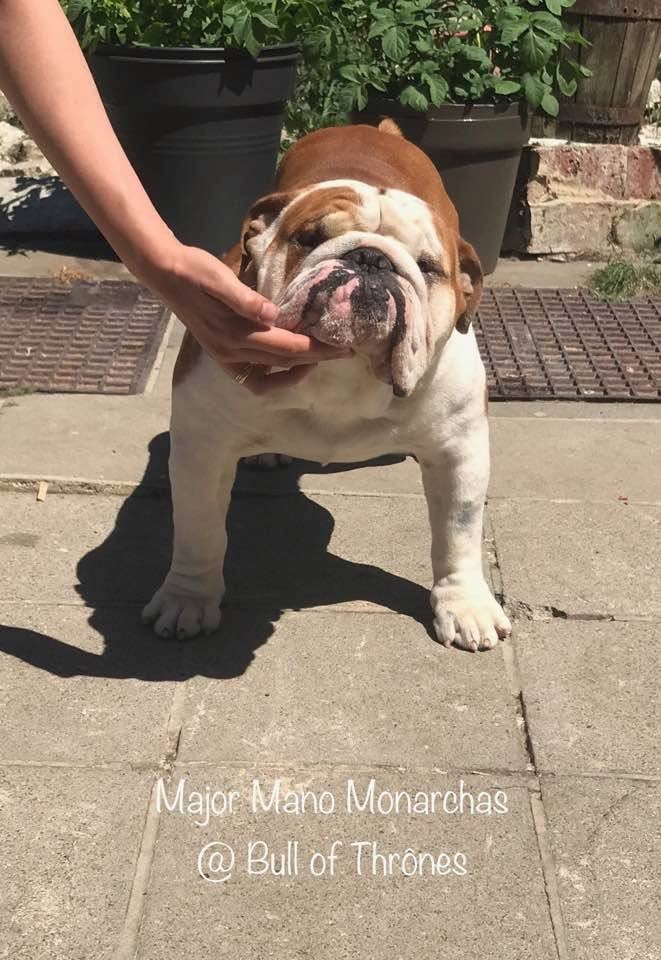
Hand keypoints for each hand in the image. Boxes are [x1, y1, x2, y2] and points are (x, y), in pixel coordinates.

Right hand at [138, 241, 348, 393]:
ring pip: (269, 377)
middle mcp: (231, 353)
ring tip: (319, 357)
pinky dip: (275, 374)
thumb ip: (244, 299)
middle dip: (316, 359)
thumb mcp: (218, 278)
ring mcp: (225, 358)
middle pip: (284, 363)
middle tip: (343, 351)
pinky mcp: (222, 355)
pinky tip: (289, 361)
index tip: (342, 346)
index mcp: (234, 334)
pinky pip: (254, 377)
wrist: (164, 274)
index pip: (287, 348)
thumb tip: (273, 314)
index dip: (317, 349)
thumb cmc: (194, 270)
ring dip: (296, 370)